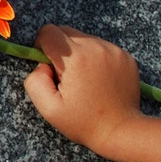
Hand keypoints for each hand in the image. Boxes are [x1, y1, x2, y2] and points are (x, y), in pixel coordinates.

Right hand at [23, 25, 141, 154]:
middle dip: (60, 50)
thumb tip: (42, 65)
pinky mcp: (125, 56)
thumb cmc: (83, 122)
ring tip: (84, 79)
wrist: (122, 130)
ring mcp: (114, 50)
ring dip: (77, 53)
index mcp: (76, 58)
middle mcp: (96, 47)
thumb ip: (35, 81)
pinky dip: (94, 58)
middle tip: (65, 76)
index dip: (41, 46)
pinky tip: (98, 79)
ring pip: (83, 38)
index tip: (48, 65)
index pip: (48, 32)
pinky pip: (101, 47)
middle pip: (66, 31)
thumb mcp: (48, 108)